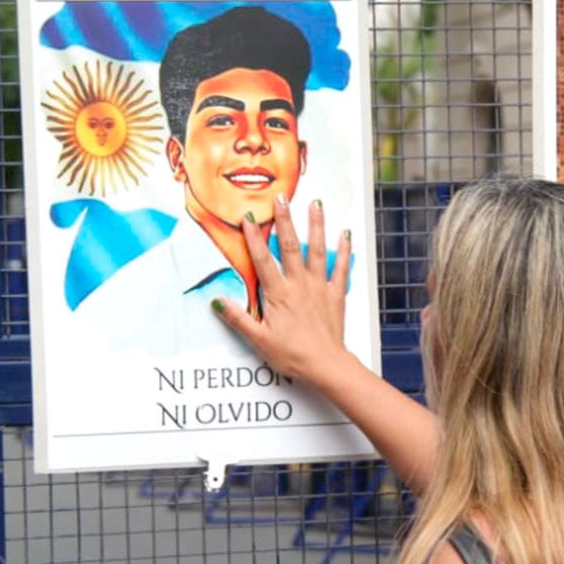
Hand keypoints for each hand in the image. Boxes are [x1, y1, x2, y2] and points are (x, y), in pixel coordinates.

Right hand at [212, 196, 353, 383]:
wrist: (326, 365)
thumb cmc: (292, 355)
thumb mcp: (259, 340)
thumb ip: (238, 318)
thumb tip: (217, 301)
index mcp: (278, 294)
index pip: (262, 259)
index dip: (253, 237)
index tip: (248, 217)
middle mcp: (299, 284)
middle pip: (290, 246)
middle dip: (285, 220)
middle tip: (281, 198)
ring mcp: (319, 287)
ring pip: (317, 250)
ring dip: (316, 226)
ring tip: (316, 204)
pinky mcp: (336, 295)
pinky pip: (341, 268)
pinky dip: (344, 250)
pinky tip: (345, 234)